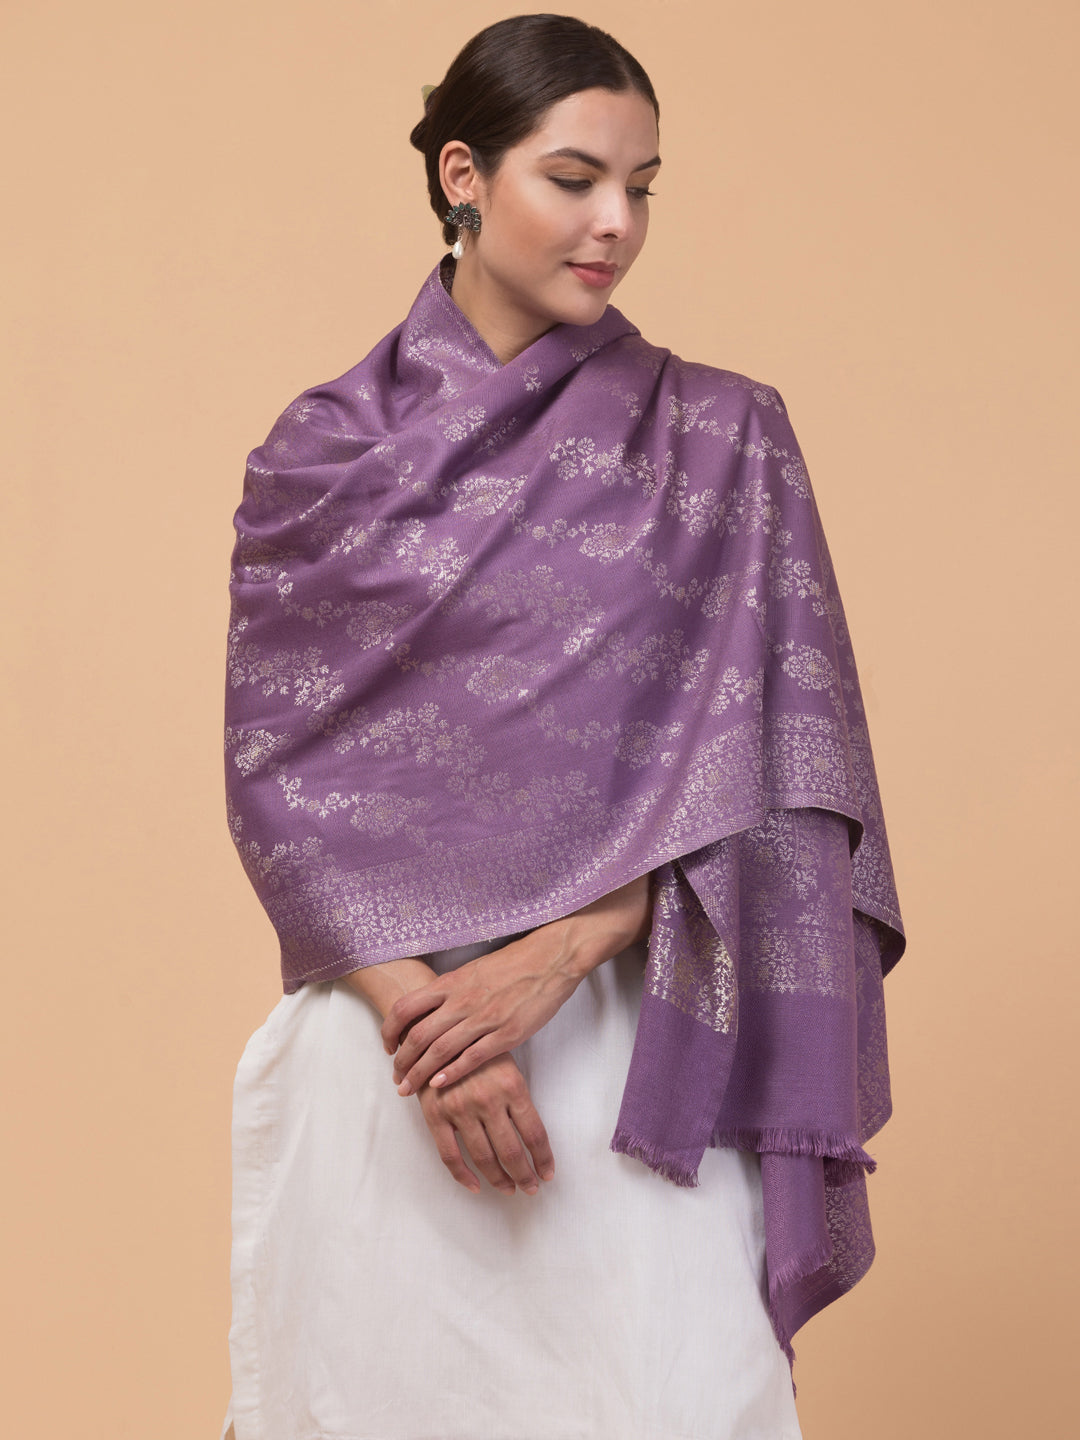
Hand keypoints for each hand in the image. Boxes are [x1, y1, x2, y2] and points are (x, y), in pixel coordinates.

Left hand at [383, 873, 651, 1095]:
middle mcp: (462, 1000)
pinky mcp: (506, 1033)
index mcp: (451, 982)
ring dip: (419, 1074)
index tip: (387, 1047)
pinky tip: (440, 1085)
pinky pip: (471, 1058)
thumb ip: (450, 989)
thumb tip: (428, 1009)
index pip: (405, 1008)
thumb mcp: (472, 970)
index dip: (389, 1030)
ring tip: (409, 1090)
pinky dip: (451, 1073)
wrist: (551, 958)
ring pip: (440, 1051)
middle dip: (401, 1062)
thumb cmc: (513, 963)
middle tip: (396, 1078)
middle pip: (417, 1036)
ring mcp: (484, 1018)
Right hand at [415, 1054, 553, 1196]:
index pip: (535, 1134)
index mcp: (512, 1085)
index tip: (547, 1174)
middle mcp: (488, 1099)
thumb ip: (518, 1099)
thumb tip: (533, 1140)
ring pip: (484, 1158)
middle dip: (525, 1176)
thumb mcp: (507, 1065)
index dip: (543, 1159)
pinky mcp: (435, 1115)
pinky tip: (476, 1187)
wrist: (436, 1032)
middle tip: (531, 1188)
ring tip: (509, 1189)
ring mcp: (460, 1108)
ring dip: (500, 1180)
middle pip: (512, 1151)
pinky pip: (450, 1156)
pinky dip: (464, 1177)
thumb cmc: (477, 1049)